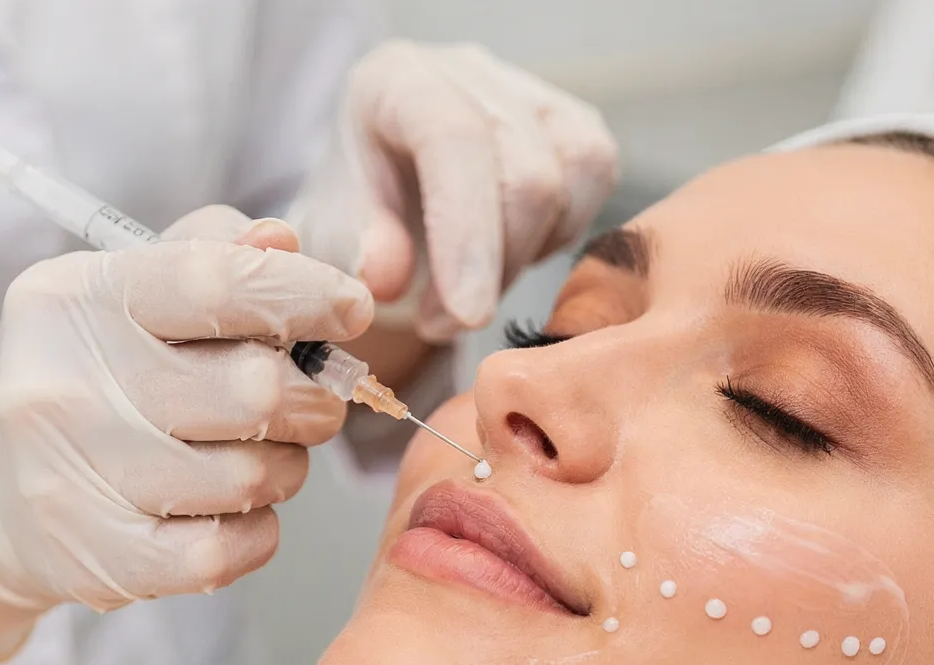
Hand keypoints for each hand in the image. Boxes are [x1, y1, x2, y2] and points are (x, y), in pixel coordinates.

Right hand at [0, 208, 372, 664]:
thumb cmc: (100, 376)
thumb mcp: (135, 291)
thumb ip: (217, 254)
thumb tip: (287, 242)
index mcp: (78, 298)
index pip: (217, 282)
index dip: (307, 294)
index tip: (352, 309)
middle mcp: (64, 386)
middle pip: (255, 389)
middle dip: (312, 396)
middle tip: (310, 400)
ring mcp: (75, 480)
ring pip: (253, 476)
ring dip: (286, 466)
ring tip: (259, 453)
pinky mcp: (102, 561)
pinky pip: (231, 549)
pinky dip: (257, 530)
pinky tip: (235, 510)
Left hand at [293, 40, 619, 342]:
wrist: (390, 185)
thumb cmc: (360, 205)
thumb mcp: (336, 226)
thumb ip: (361, 246)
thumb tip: (387, 279)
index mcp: (399, 80)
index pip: (453, 139)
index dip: (467, 234)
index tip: (468, 314)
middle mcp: (472, 72)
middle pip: (527, 171)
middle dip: (497, 268)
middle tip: (445, 323)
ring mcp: (531, 90)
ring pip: (577, 173)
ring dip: (531, 256)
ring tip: (474, 288)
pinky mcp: (573, 120)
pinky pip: (597, 178)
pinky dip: (560, 235)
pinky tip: (513, 254)